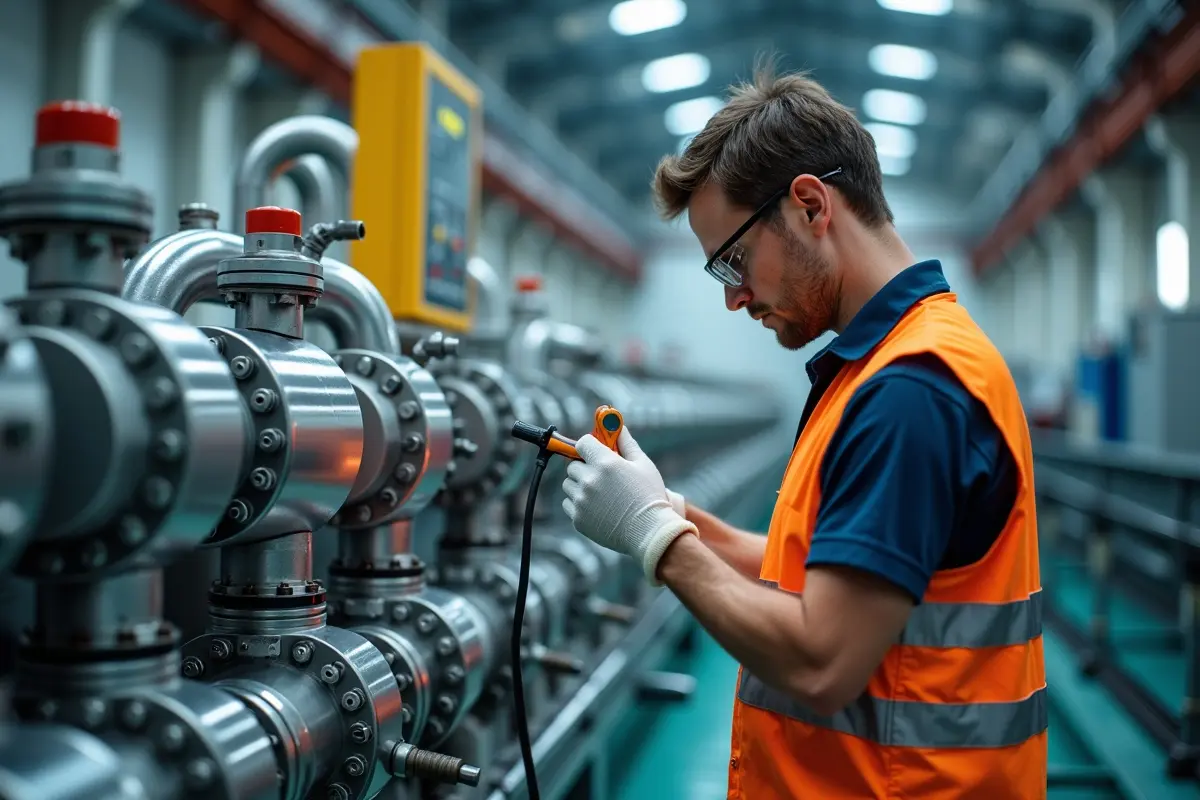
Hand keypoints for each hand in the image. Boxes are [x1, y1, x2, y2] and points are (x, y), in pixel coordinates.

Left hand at [561, 427, 696, 584]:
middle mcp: (589, 480)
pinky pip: (569, 503)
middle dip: (585, 467)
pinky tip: (598, 508)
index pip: (582, 443)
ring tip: (601, 495)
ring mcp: (581, 500)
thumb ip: (627, 443)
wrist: (650, 532)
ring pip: (569, 484)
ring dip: (580, 485)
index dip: (589, 447)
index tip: (594, 452)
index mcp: (605, 463)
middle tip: (601, 476)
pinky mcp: (578, 518)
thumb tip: (618, 427)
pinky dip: (579, 504)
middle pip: (573, 465)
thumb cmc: (650, 496)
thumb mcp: (643, 465)